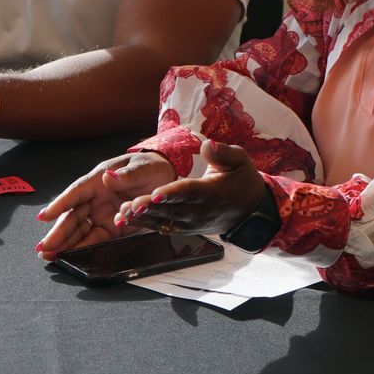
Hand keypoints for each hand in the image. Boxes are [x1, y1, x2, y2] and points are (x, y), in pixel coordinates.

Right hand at [37, 151, 176, 259]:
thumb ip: (127, 175)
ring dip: (66, 243)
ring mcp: (102, 213)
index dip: (59, 204)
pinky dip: (83, 248)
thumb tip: (109, 177)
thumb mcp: (142, 167)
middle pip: (73, 215)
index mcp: (99, 179)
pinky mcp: (112, 226)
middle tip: (44, 247)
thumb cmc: (150, 166)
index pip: (76, 192)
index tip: (44, 216)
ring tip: (50, 256)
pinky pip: (95, 238)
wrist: (166, 177)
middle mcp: (96, 197)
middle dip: (58, 232)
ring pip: (80, 230)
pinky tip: (71, 256)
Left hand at [116, 141, 265, 238]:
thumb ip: (223, 153)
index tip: (155, 194)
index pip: (189, 192)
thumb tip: (207, 145)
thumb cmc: (242, 181)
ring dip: (143, 218)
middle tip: (130, 205)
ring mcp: (192, 223)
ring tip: (123, 213)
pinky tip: (128, 220)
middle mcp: (201, 211)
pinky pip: (164, 227)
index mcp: (212, 192)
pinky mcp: (186, 229)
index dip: (172, 193)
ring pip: (165, 221)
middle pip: (172, 210)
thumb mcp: (240, 160)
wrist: (251, 211)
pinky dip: (146, 225)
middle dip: (150, 208)